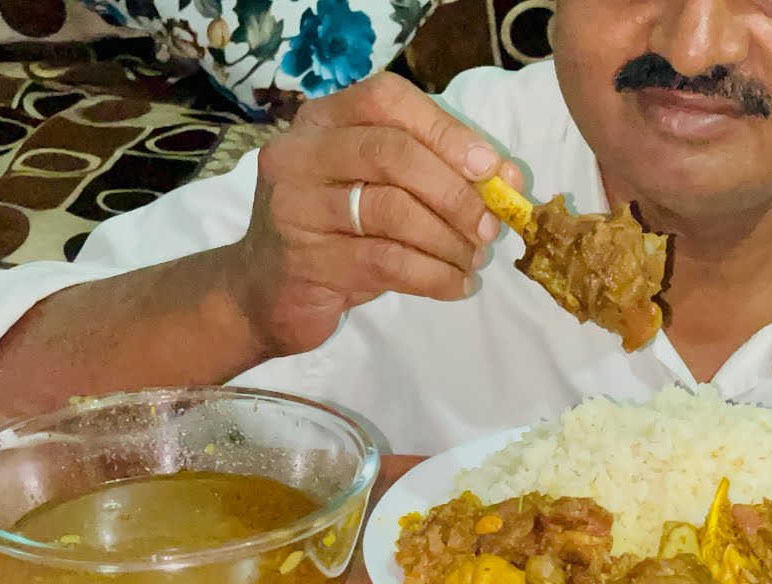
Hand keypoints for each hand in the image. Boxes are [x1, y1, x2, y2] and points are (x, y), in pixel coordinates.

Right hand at [229, 72, 522, 356]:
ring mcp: (296, 207)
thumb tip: (507, 178)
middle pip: (391, 153)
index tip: (492, 169)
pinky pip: (387, 262)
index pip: (387, 100)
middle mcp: (299, 154)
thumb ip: (434, 173)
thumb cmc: (336, 235)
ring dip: (448, 239)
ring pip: (392, 210)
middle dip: (454, 191)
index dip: (446, 131)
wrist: (264, 295)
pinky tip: (455, 285)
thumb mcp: (379, 191)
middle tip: (489, 226)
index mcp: (321, 121)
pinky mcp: (305, 261)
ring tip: (473, 260)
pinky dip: (434, 276)